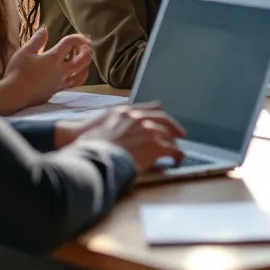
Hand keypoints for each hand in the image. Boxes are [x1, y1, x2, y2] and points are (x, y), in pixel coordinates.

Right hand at [2, 27, 91, 111]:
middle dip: (87, 50)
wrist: (14, 95)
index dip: (77, 37)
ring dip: (86, 63)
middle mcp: (62, 70)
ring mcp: (62, 81)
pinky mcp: (59, 90)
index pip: (70, 43)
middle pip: (84, 59)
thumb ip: (37, 40)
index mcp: (53, 57)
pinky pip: (76, 82)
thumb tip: (45, 28)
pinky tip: (75, 72)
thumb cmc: (17, 72)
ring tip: (81, 57)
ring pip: (83, 72)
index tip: (80, 35)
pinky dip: (80, 75)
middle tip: (84, 45)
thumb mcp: (25, 52)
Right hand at [70, 103, 185, 172]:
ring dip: (173, 144)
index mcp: (126, 112)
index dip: (162, 116)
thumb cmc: (88, 144)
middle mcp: (138, 118)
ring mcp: (147, 131)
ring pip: (168, 135)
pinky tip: (177, 160)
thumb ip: (114, 121)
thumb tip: (116, 126)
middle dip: (173, 127)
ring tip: (177, 152)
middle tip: (181, 135)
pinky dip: (177, 155)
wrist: (90, 155)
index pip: (151, 109)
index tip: (167, 122)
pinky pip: (172, 149)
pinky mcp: (154, 145)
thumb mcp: (101, 125)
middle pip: (163, 120)